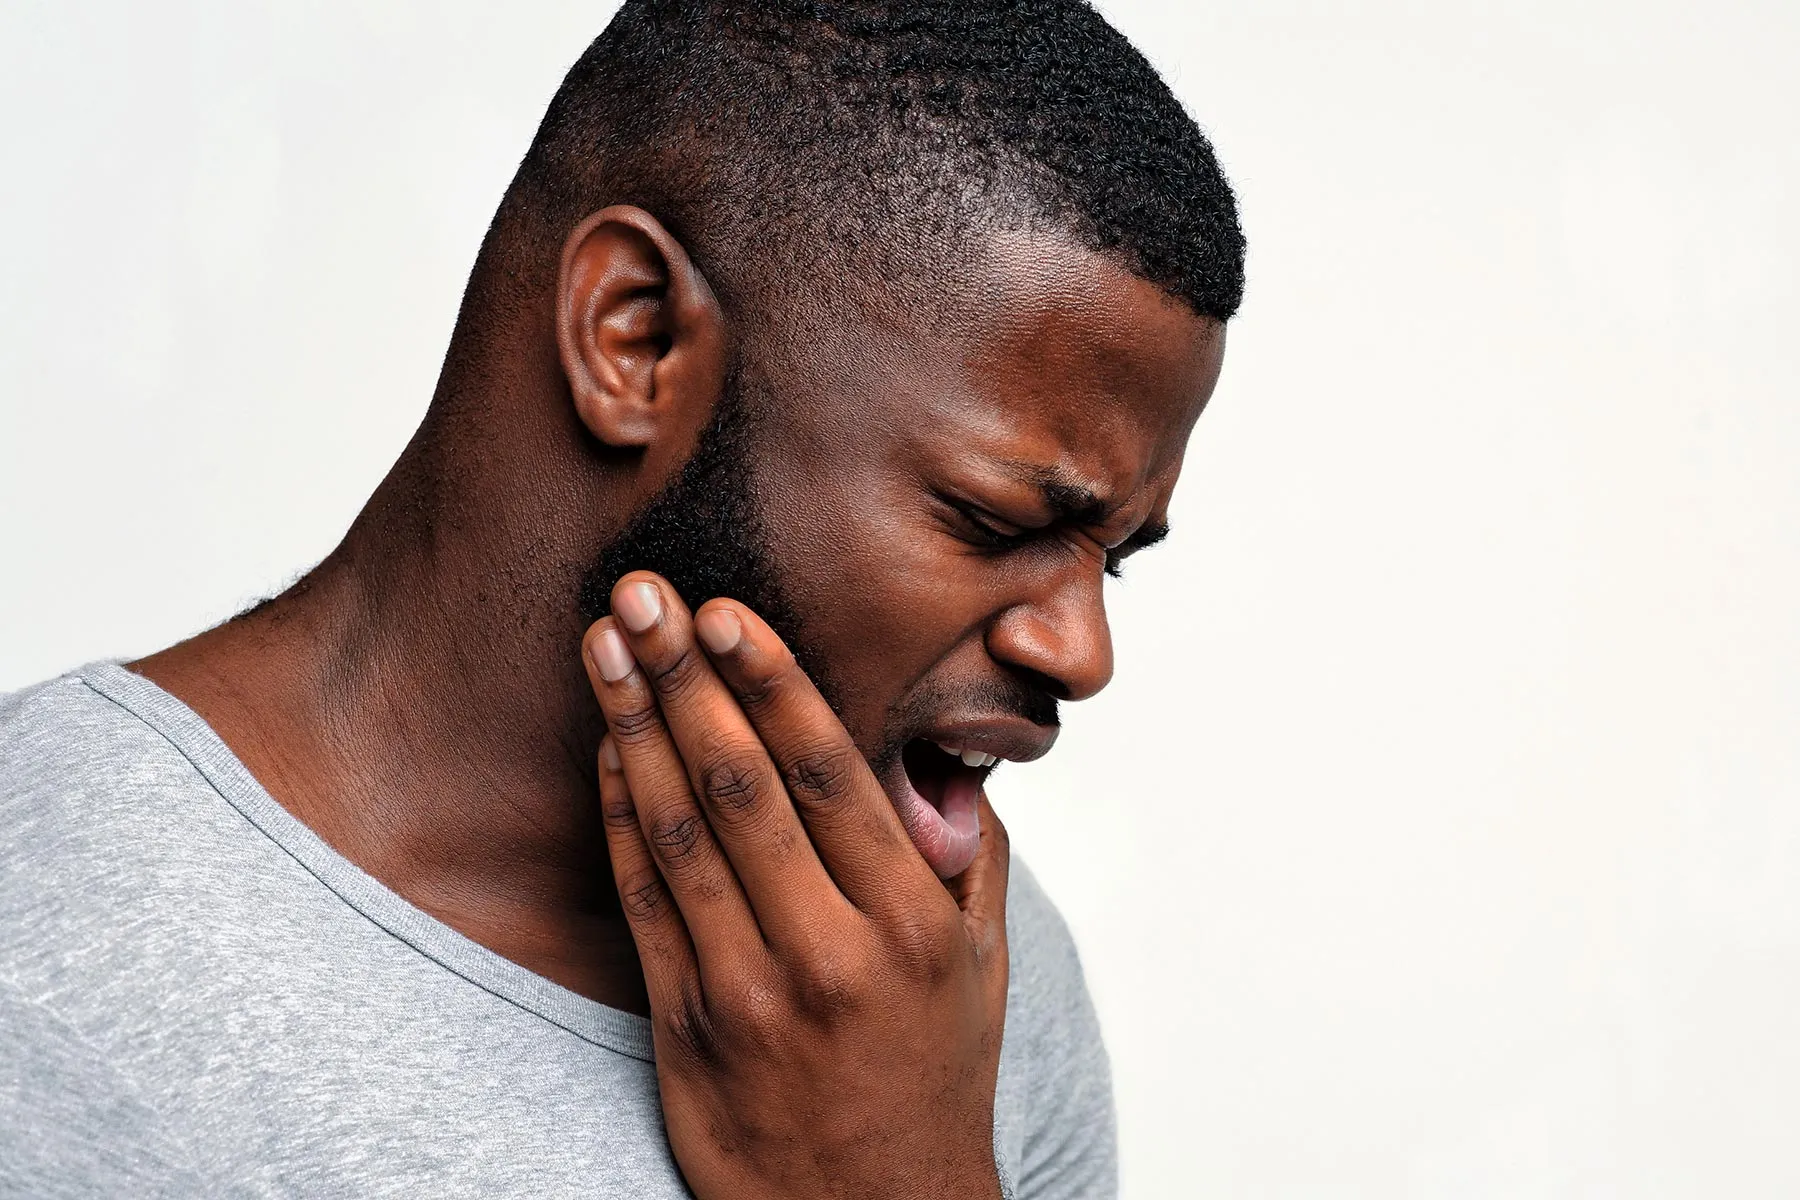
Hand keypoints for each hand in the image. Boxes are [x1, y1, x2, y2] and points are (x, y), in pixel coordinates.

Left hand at [580, 571, 1009, 1199]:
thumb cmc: (931, 1076)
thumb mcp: (982, 967)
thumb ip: (966, 856)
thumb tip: (939, 758)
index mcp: (910, 924)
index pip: (830, 776)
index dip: (770, 684)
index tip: (726, 613)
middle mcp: (828, 953)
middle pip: (741, 787)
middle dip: (686, 678)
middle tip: (642, 594)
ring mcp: (747, 994)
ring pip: (678, 833)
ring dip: (635, 728)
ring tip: (606, 647)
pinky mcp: (684, 1029)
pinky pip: (641, 903)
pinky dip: (619, 818)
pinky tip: (607, 750)